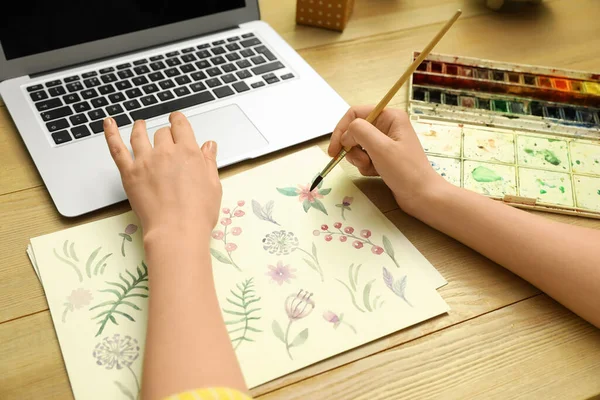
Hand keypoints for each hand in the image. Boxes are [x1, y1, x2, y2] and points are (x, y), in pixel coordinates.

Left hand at [103, 112, 221, 241]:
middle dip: (164, 134)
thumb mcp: (213, 185)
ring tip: (139, 124)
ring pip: (139, 135)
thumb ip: (209, 162)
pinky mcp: (129, 173)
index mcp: (189, 152)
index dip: (178, 121)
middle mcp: (166, 152)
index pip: (181, 126)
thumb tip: (209, 145)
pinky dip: (111, 134)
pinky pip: (117, 148)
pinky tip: (108, 123)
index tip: (177, 120)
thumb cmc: (198, 213)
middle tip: (165, 139)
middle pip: (162, 133)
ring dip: (140, 127)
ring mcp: (145, 161)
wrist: (177, 231)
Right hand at [328, 105, 447, 214]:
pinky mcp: (383, 156)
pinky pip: (363, 157)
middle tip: (359, 161)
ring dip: (358, 159)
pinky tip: (376, 173)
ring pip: (357, 145)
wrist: (422, 196)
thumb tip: (346, 133)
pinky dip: (365, 166)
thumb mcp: (381, 148)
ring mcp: (385, 142)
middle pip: (354, 130)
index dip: (341, 130)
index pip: (355, 114)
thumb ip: (360, 132)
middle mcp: (387, 126)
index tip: (334, 149)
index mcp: (390, 117)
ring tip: (370, 167)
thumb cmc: (406, 171)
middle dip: (352, 148)